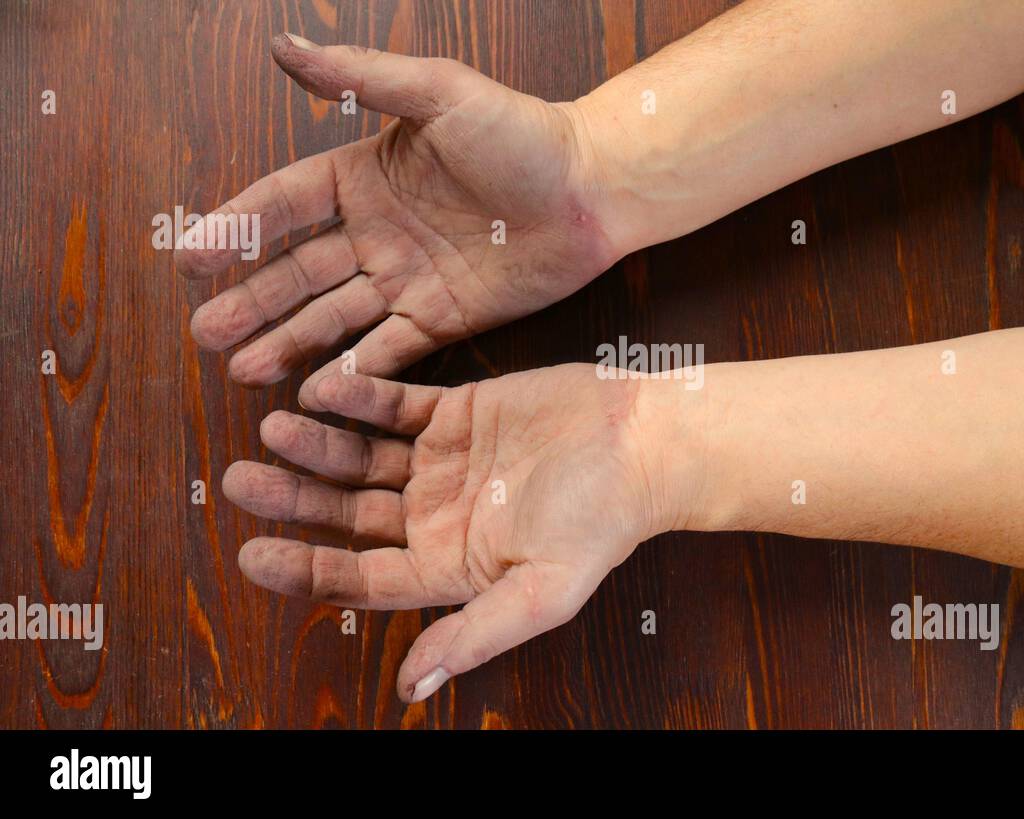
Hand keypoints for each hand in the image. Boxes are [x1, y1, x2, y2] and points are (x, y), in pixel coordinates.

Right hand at [180, 34, 622, 408]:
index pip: (285, 205)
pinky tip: (315, 390)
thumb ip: (360, 76)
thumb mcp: (439, 92)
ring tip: (240, 368)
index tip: (187, 254)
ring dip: (288, 342)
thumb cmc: (524, 132)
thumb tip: (281, 43)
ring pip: (334, 317)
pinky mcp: (444, 319)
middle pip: (299, 271)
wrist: (595, 188)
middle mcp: (377, 232)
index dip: (237, 229)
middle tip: (204, 332)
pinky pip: (389, 348)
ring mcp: (408, 279)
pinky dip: (354, 369)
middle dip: (250, 302)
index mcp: (365, 176)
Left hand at [221, 365, 676, 702]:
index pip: (357, 574)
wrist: (646, 443)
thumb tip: (410, 687)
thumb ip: (474, 634)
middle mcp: (434, 515)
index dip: (302, 566)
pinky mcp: (456, 411)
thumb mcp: (541, 591)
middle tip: (240, 479)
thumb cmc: (602, 521)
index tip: (250, 552)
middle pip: (345, 513)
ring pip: (359, 455)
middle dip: (292, 498)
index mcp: (447, 565)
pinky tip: (324, 387)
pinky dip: (357, 395)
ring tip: (273, 426)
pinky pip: (394, 402)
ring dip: (316, 443)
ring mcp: (441, 462)